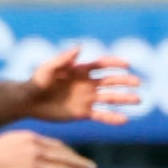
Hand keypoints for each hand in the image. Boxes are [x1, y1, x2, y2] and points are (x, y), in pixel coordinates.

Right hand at [0, 129, 95, 167]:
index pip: (58, 147)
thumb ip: (32, 145)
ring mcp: (30, 164)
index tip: (79, 161)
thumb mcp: (15, 140)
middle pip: (63, 157)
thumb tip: (47, 151)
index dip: (71, 155)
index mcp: (33, 138)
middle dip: (79, 164)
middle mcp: (34, 149)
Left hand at [24, 46, 141, 124]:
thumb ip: (64, 58)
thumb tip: (80, 47)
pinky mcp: (83, 113)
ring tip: (138, 99)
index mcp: (80, 71)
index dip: (115, 64)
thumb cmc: (36, 81)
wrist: (28, 102)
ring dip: (124, 98)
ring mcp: (86, 99)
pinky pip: (101, 115)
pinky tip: (125, 119)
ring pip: (110, 98)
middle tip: (138, 83)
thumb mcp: (49, 67)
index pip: (102, 65)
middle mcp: (87, 84)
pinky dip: (113, 117)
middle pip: (111, 81)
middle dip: (125, 81)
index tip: (127, 65)